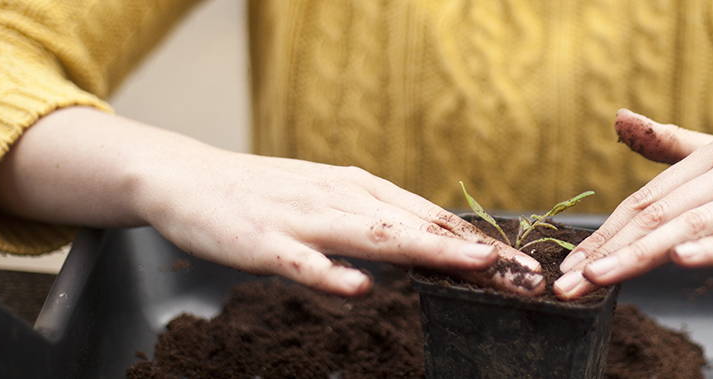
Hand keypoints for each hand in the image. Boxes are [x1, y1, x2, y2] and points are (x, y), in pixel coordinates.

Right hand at [137, 151, 544, 295]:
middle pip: (417, 225)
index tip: (523, 267)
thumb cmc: (268, 195)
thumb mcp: (333, 199)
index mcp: (361, 191)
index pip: (432, 217)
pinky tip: (359, 287)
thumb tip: (434, 239)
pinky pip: (302, 262)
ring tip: (471, 263)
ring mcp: (304, 219)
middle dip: (471, 250)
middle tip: (519, 273)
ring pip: (373, 236)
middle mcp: (342, 198)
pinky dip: (331, 274)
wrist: (189, 178)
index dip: (478, 242)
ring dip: (426, 249)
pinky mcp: (264, 243)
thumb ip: (378, 220)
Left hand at [552, 109, 712, 298]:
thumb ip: (676, 145)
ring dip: (642, 254)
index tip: (567, 267)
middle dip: (608, 251)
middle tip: (568, 284)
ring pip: (696, 224)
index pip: (647, 201)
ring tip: (601, 277)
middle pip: (661, 213)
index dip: (603, 234)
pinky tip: (682, 259)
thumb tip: (620, 120)